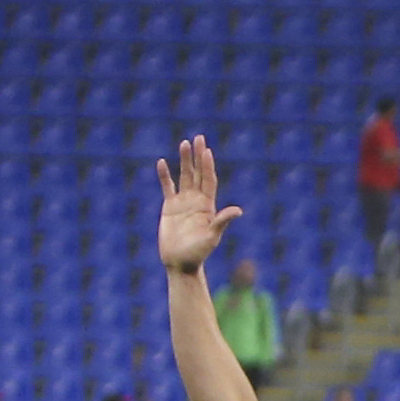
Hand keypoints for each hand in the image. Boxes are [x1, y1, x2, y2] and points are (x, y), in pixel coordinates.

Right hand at [156, 136, 241, 275]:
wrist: (181, 263)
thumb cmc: (199, 253)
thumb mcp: (212, 237)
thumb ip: (222, 222)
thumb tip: (238, 211)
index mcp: (209, 206)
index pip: (209, 180)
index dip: (207, 166)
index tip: (207, 150)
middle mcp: (197, 201)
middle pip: (197, 173)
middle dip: (197, 156)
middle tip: (198, 137)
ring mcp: (183, 202)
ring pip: (183, 177)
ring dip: (183, 160)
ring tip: (183, 143)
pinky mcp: (169, 207)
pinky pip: (167, 187)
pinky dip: (164, 175)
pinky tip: (162, 162)